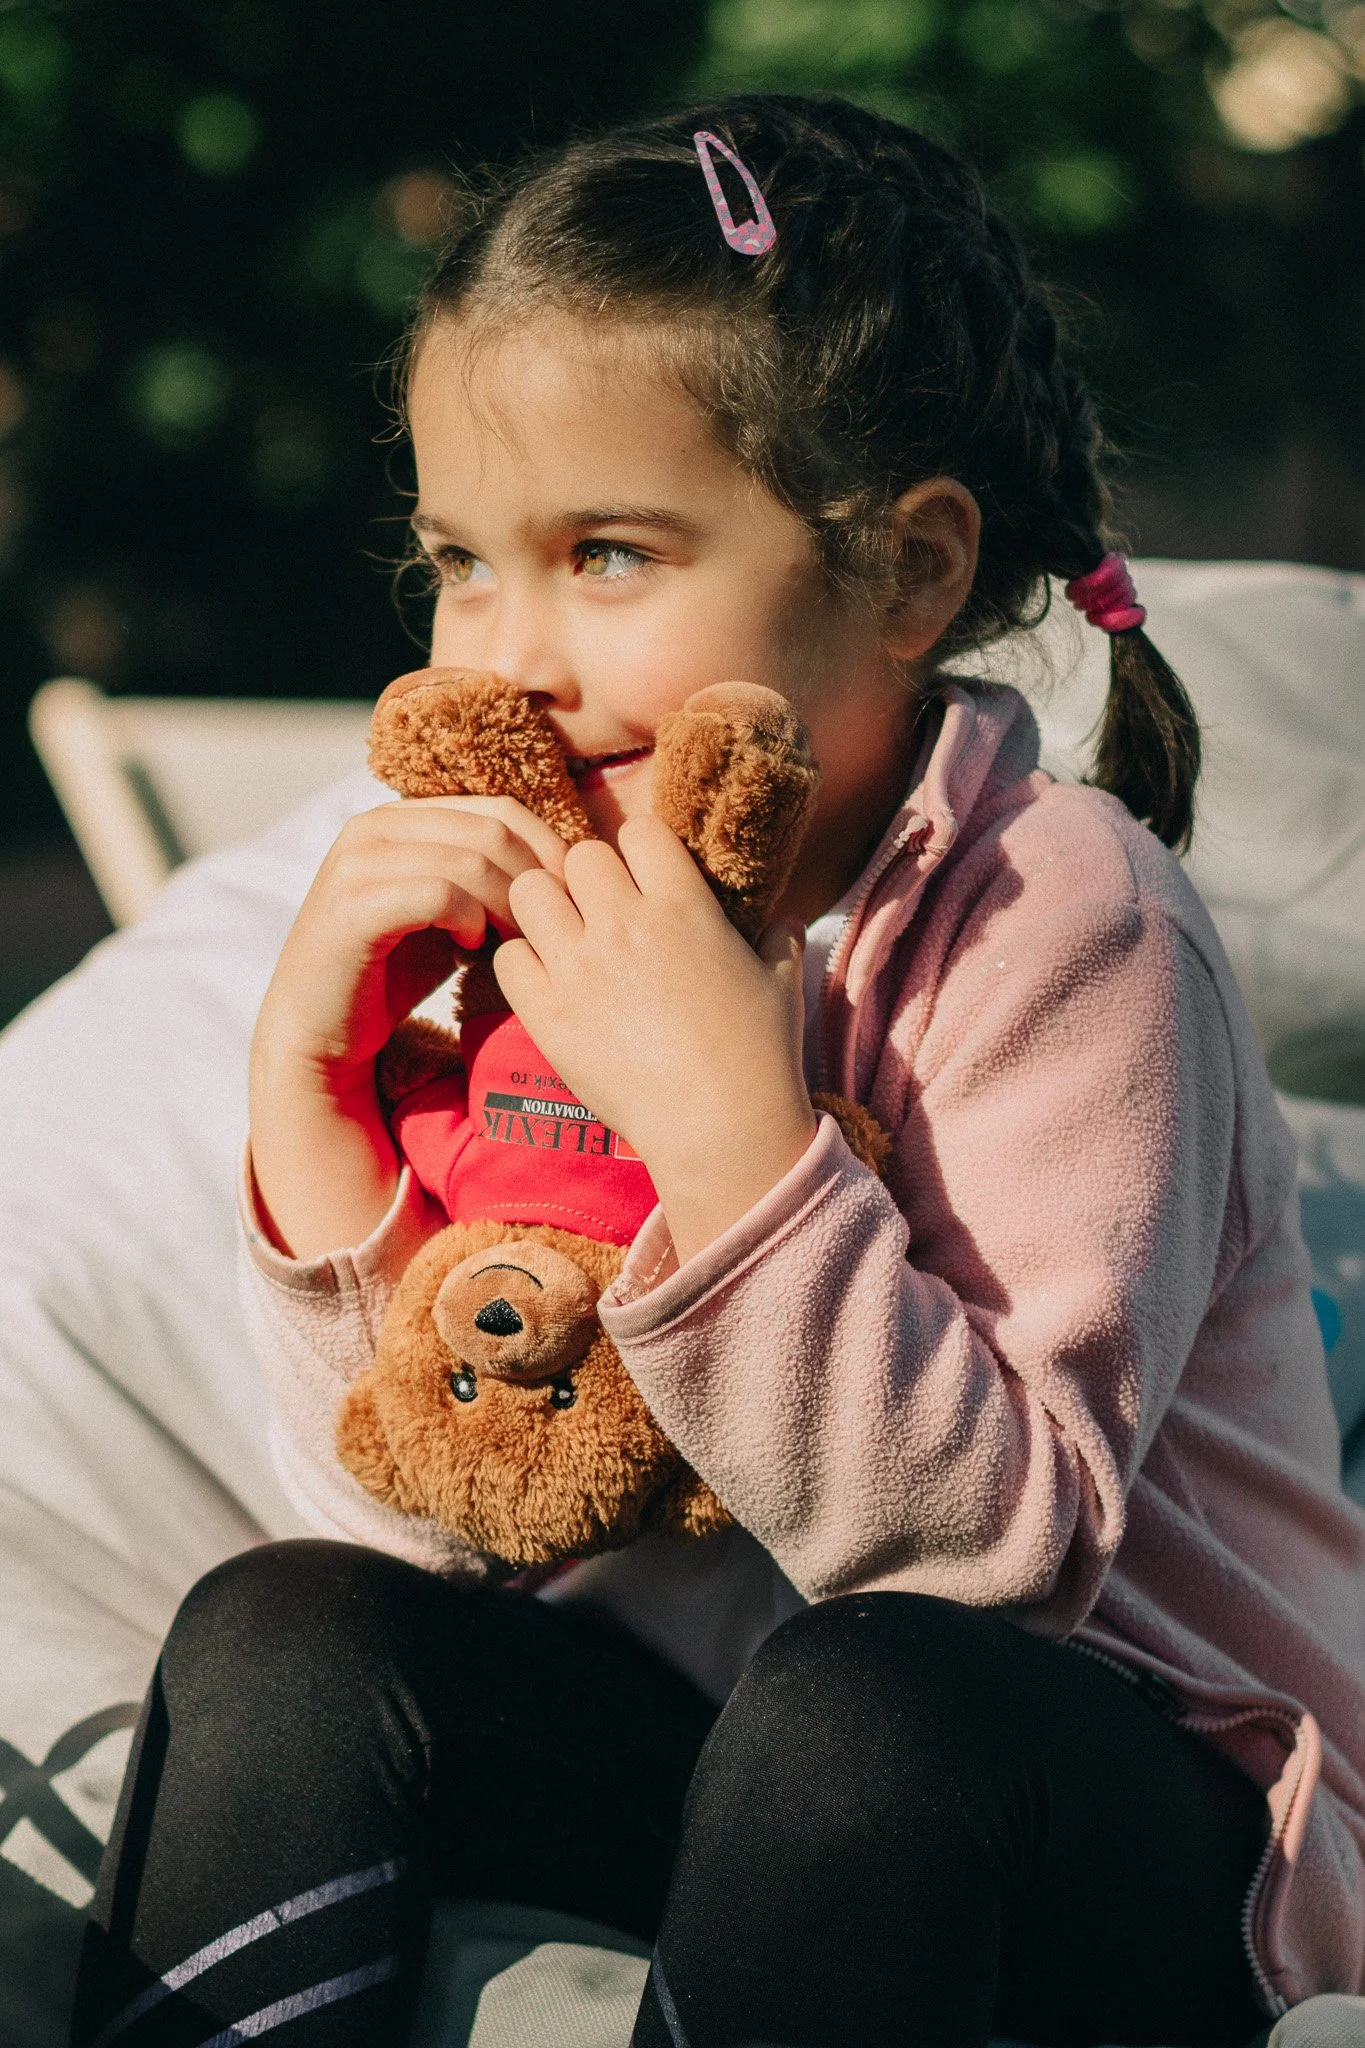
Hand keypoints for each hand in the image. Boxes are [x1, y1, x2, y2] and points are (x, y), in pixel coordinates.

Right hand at [249, 795, 565, 1257]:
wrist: (322, 1033)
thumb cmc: (394, 972)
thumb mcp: (451, 914)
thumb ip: (489, 881)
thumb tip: (568, 872)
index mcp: (404, 817)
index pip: (503, 809)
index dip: (548, 852)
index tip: (570, 904)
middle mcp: (375, 825)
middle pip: (494, 829)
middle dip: (534, 881)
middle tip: (548, 931)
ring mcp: (358, 860)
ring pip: (471, 859)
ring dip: (506, 905)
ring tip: (510, 944)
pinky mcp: (351, 904)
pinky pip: (439, 892)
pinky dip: (468, 919)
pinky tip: (471, 948)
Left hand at [495, 817, 818, 1264]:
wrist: (723, 1130)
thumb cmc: (760, 1055)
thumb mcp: (783, 982)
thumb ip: (779, 937)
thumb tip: (783, 920)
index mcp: (684, 905)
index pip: (639, 831)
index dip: (640, 852)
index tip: (645, 881)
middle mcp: (625, 925)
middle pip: (578, 856)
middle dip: (589, 879)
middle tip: (600, 914)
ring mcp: (580, 969)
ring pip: (530, 893)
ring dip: (546, 909)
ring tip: (564, 939)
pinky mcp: (548, 1016)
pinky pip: (507, 958)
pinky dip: (522, 964)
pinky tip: (547, 984)